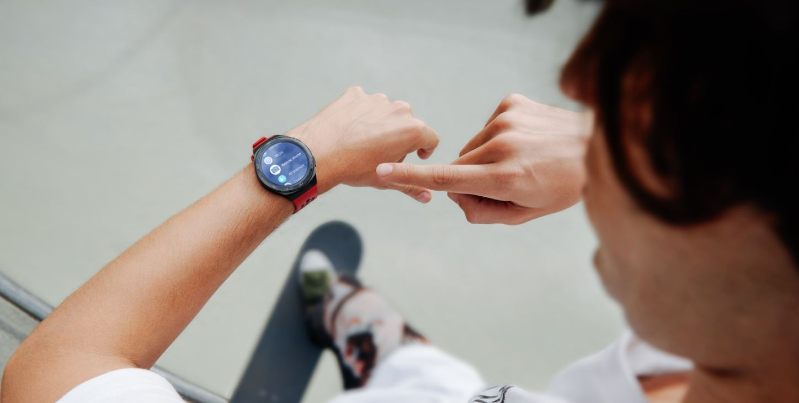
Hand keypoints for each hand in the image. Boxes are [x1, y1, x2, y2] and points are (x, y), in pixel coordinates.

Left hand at [288, 86, 437, 201]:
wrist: (319, 154)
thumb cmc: (355, 169)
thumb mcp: (385, 180)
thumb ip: (410, 186)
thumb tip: (427, 197)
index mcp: (413, 130)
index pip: (430, 138)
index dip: (424, 149)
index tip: (414, 155)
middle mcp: (399, 110)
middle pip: (408, 124)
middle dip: (400, 136)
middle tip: (381, 153)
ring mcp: (377, 100)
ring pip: (385, 112)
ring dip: (380, 123)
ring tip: (362, 142)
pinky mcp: (356, 94)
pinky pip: (363, 103)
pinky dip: (359, 113)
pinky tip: (349, 129)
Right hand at [376, 93, 588, 223]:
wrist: (599, 145)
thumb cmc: (565, 186)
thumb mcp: (527, 214)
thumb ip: (484, 213)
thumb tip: (455, 198)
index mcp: (506, 179)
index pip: (448, 178)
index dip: (411, 175)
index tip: (383, 169)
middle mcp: (501, 146)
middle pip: (459, 168)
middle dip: (471, 181)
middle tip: (506, 185)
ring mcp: (506, 121)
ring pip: (472, 148)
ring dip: (485, 158)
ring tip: (521, 160)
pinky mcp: (510, 103)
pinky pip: (487, 127)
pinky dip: (498, 138)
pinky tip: (524, 141)